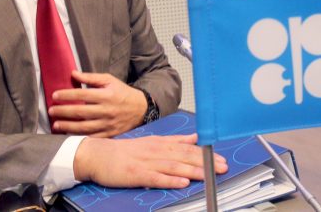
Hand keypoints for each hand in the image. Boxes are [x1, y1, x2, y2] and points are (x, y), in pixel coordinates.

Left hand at [48, 71, 146, 136]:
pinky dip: (79, 137)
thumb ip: (91, 77)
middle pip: (80, 111)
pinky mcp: (109, 134)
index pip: (82, 94)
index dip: (67, 95)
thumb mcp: (109, 80)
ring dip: (68, 126)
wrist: (141, 109)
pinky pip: (92, 137)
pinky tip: (69, 136)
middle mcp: (106, 110)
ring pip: (84, 127)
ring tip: (56, 125)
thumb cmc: (122, 92)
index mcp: (106, 95)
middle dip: (63, 111)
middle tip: (51, 110)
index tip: (54, 95)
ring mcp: (107, 124)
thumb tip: (73, 73)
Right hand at [73, 133, 228, 188]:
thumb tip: (194, 138)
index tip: (221, 159)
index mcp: (161, 143)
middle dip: (206, 162)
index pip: (188, 149)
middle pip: (185, 156)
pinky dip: (170, 180)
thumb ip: (174, 141)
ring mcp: (146, 162)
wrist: (97, 154)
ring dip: (194, 170)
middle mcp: (156, 151)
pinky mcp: (136, 174)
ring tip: (210, 175)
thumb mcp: (152, 142)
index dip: (206, 154)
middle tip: (223, 167)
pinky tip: (183, 182)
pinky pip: (156, 178)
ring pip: (174, 166)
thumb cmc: (124, 151)